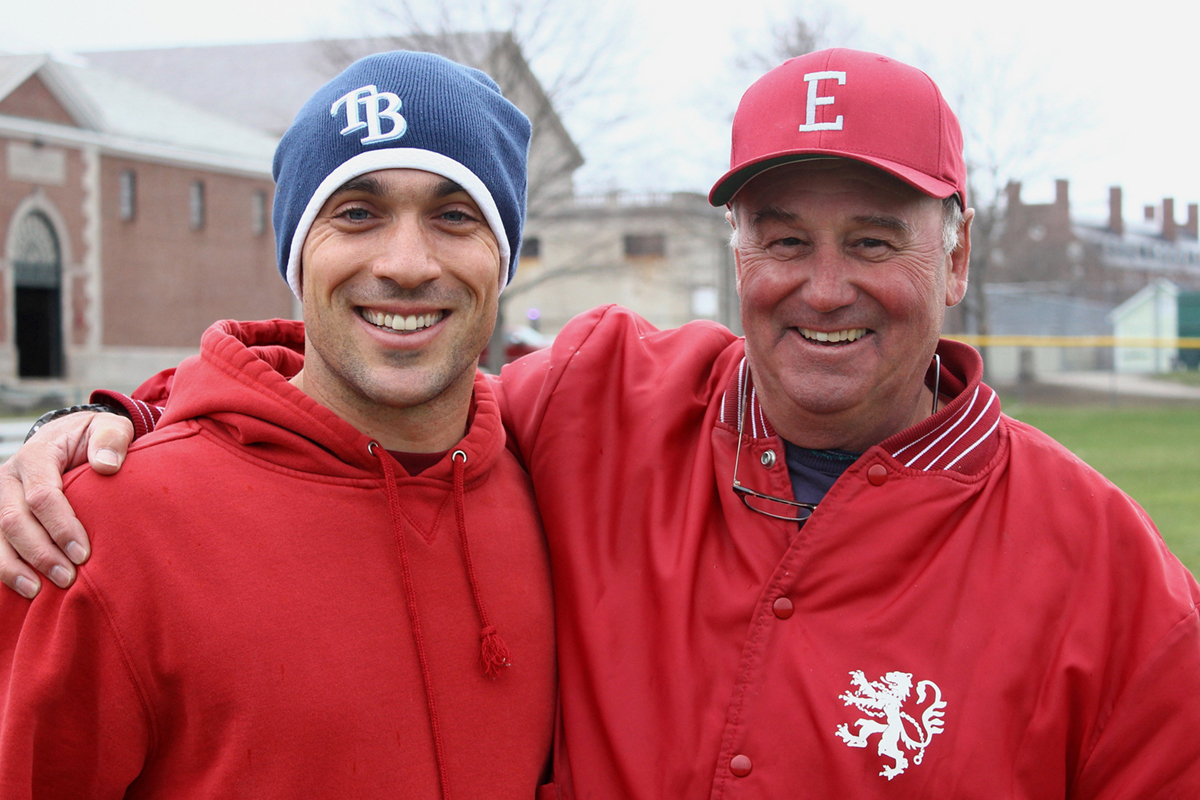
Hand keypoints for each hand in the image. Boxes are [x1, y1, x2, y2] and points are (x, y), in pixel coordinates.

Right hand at [0, 411, 132, 597]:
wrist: (68, 437)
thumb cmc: (94, 438)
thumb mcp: (109, 428)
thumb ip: (111, 440)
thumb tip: (106, 466)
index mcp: (36, 456)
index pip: (43, 495)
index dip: (61, 527)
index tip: (84, 553)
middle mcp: (9, 476)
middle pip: (14, 520)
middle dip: (40, 553)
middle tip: (67, 578)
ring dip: (15, 567)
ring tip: (38, 592)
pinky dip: (4, 567)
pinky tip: (22, 587)